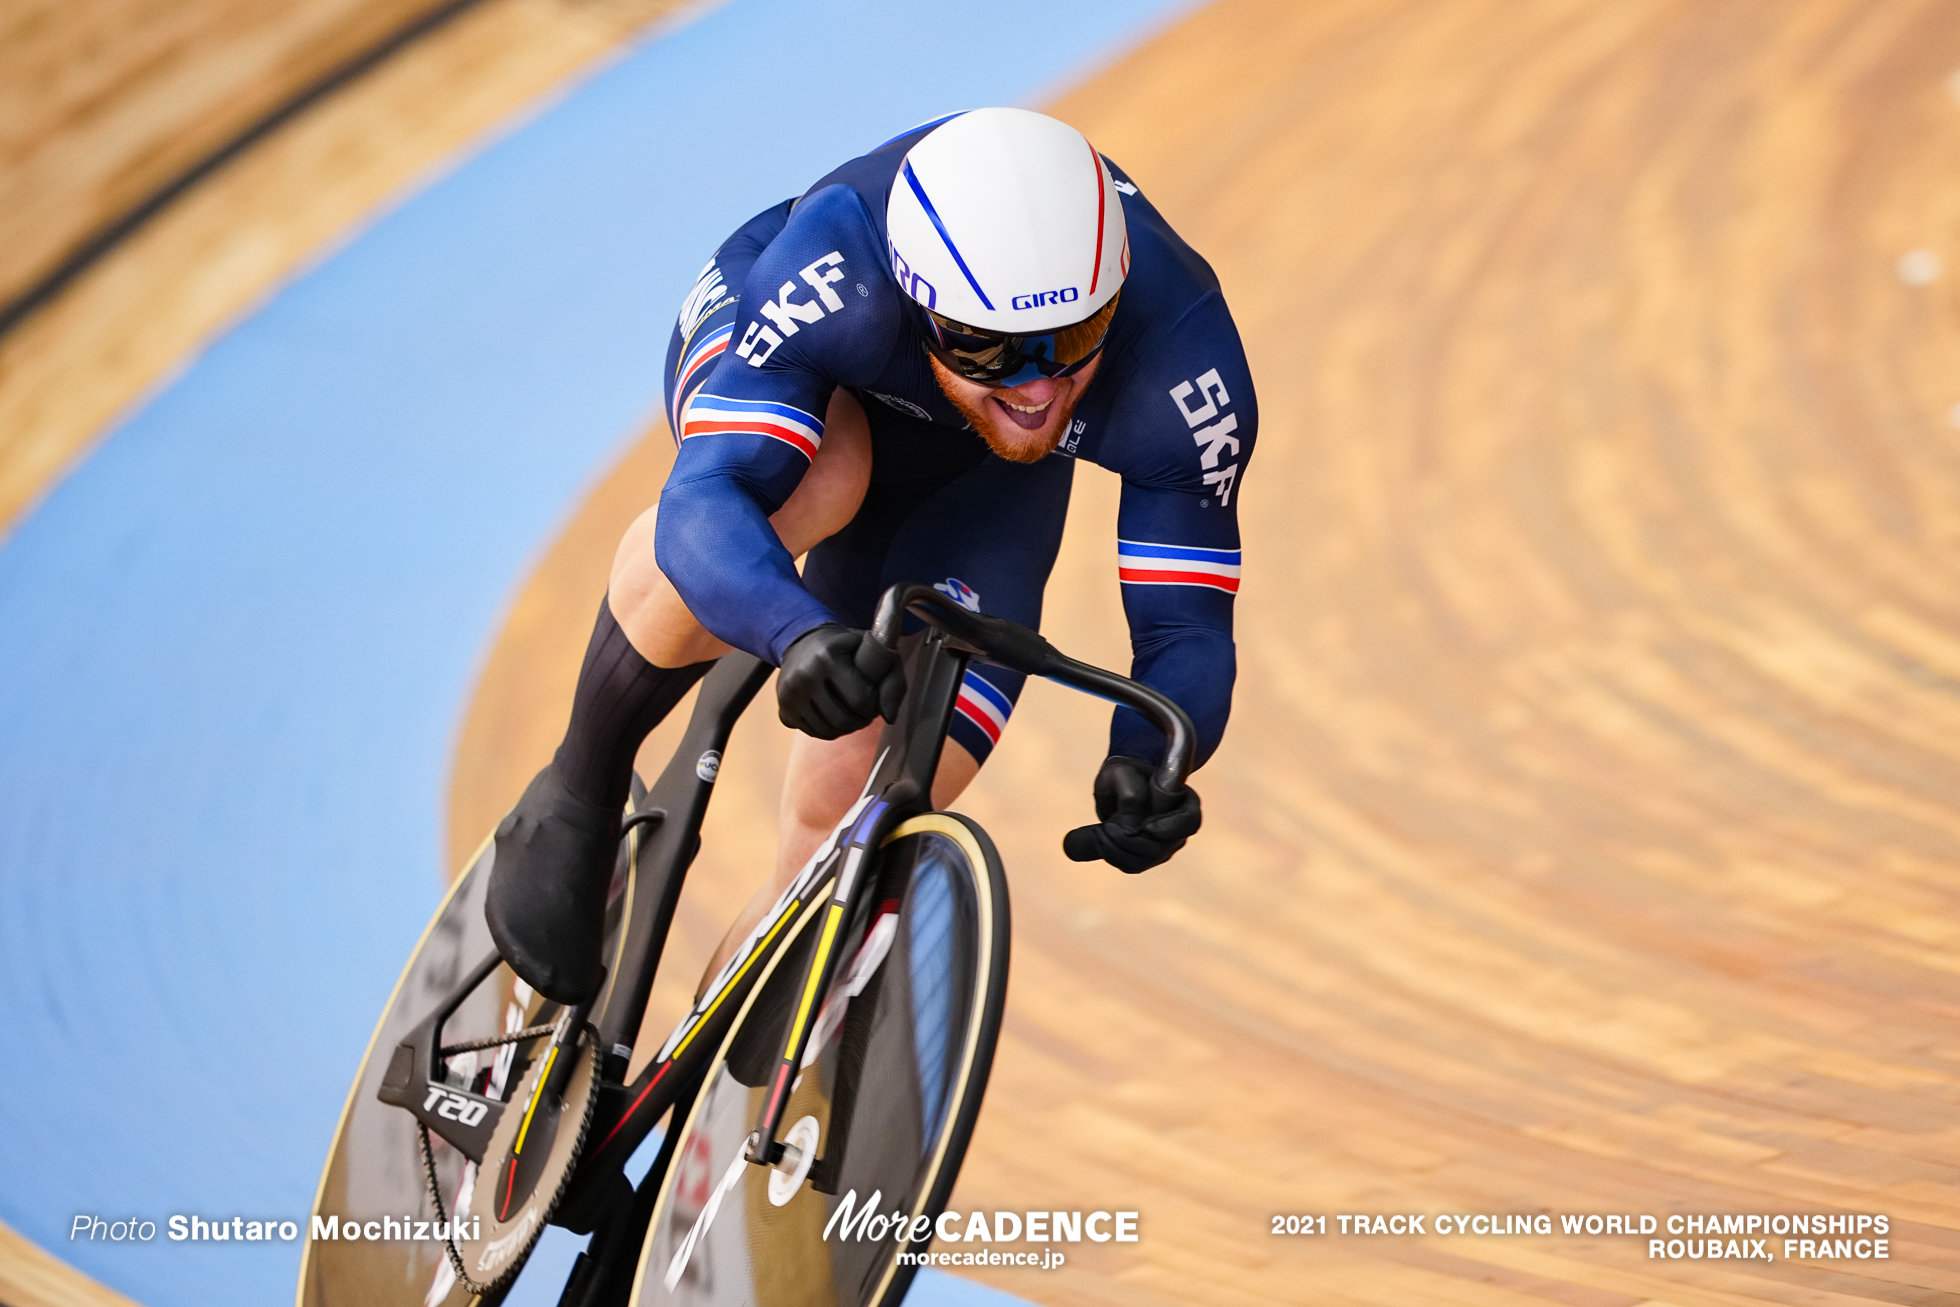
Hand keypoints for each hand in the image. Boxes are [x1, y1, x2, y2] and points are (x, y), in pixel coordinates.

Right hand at [777, 624, 904, 738]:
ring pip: (828, 730)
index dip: (874, 706)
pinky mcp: (784, 708)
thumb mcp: (872, 651)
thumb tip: (890, 717)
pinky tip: (836, 717)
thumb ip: (892, 680)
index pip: (860, 700)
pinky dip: (830, 731)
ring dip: (847, 728)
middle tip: (865, 711)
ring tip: (852, 714)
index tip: (875, 699)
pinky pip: (813, 732)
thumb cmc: (845, 647)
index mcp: (826, 658)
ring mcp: (790, 695)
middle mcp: (804, 677)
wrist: (802, 641)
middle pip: (843, 720)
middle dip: (861, 720)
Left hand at [1062, 755, 1201, 871]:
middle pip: (1162, 847)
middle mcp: (1179, 827)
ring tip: (1100, 830)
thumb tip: (1131, 829)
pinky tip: (1101, 838)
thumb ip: (1131, 793)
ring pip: (1145, 860)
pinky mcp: (1148, 857)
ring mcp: (1166, 844)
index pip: (1189, 821)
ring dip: (1116, 848)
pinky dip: (1112, 855)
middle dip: (1130, 840)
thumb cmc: (1124, 773)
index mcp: (1184, 801)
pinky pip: (1132, 866)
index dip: (1168, 828)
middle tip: (1107, 826)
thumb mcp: (1123, 772)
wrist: (1117, 784)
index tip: (1145, 826)